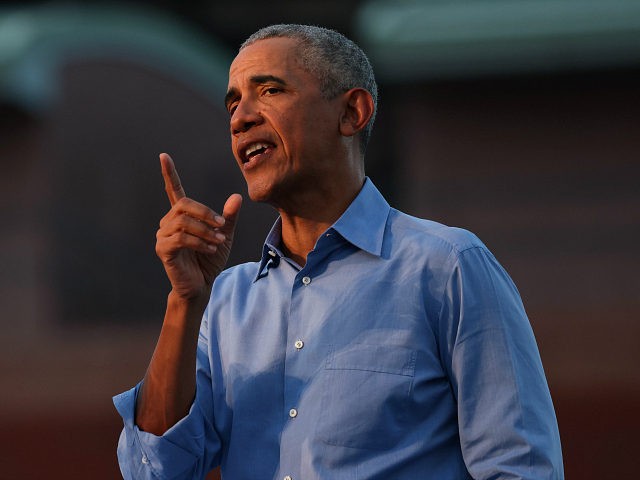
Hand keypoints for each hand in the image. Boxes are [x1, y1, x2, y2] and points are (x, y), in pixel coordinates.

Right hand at [155, 153, 241, 299]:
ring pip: (183, 222)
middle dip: (206, 213)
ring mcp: (163, 236)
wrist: (202, 285)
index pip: (174, 191)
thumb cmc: (210, 260)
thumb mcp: (224, 236)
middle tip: (222, 225)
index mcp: (182, 216)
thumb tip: (236, 196)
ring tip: (218, 242)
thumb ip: (228, 217)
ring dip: (205, 230)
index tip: (164, 156)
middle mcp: (168, 222)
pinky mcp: (163, 249)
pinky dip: (198, 242)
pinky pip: (180, 238)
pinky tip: (210, 249)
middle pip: (184, 205)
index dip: (169, 174)